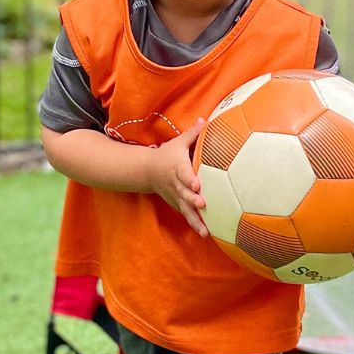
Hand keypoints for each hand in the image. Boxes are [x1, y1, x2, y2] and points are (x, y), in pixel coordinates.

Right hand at [147, 118, 208, 236]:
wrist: (147, 171)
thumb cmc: (167, 154)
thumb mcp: (178, 142)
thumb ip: (193, 133)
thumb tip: (204, 119)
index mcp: (177, 167)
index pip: (183, 172)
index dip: (189, 178)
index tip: (197, 184)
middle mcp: (175, 184)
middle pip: (184, 193)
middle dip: (192, 200)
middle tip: (203, 205)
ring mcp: (175, 196)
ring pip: (185, 209)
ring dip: (195, 220)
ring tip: (205, 231)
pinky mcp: (177, 204)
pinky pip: (186, 215)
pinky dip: (195, 224)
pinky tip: (205, 234)